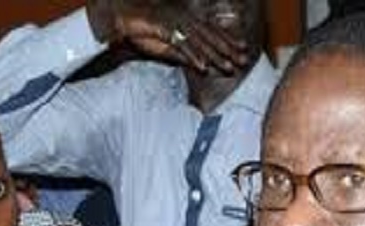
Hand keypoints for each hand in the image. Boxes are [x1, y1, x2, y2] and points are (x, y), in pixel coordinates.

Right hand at [86, 0, 248, 72]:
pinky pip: (182, 46)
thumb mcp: (169, 46)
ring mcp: (175, 23)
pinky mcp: (164, 30)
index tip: (244, 48)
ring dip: (215, 56)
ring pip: (200, 42)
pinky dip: (193, 57)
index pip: (213, 31)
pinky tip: (203, 68)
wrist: (121, 21)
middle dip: (228, 49)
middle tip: (243, 60)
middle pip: (211, 37)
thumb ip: (185, 55)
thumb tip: (202, 66)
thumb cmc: (144, 32)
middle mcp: (184, 19)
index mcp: (187, 20)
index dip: (229, 40)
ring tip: (228, 68)